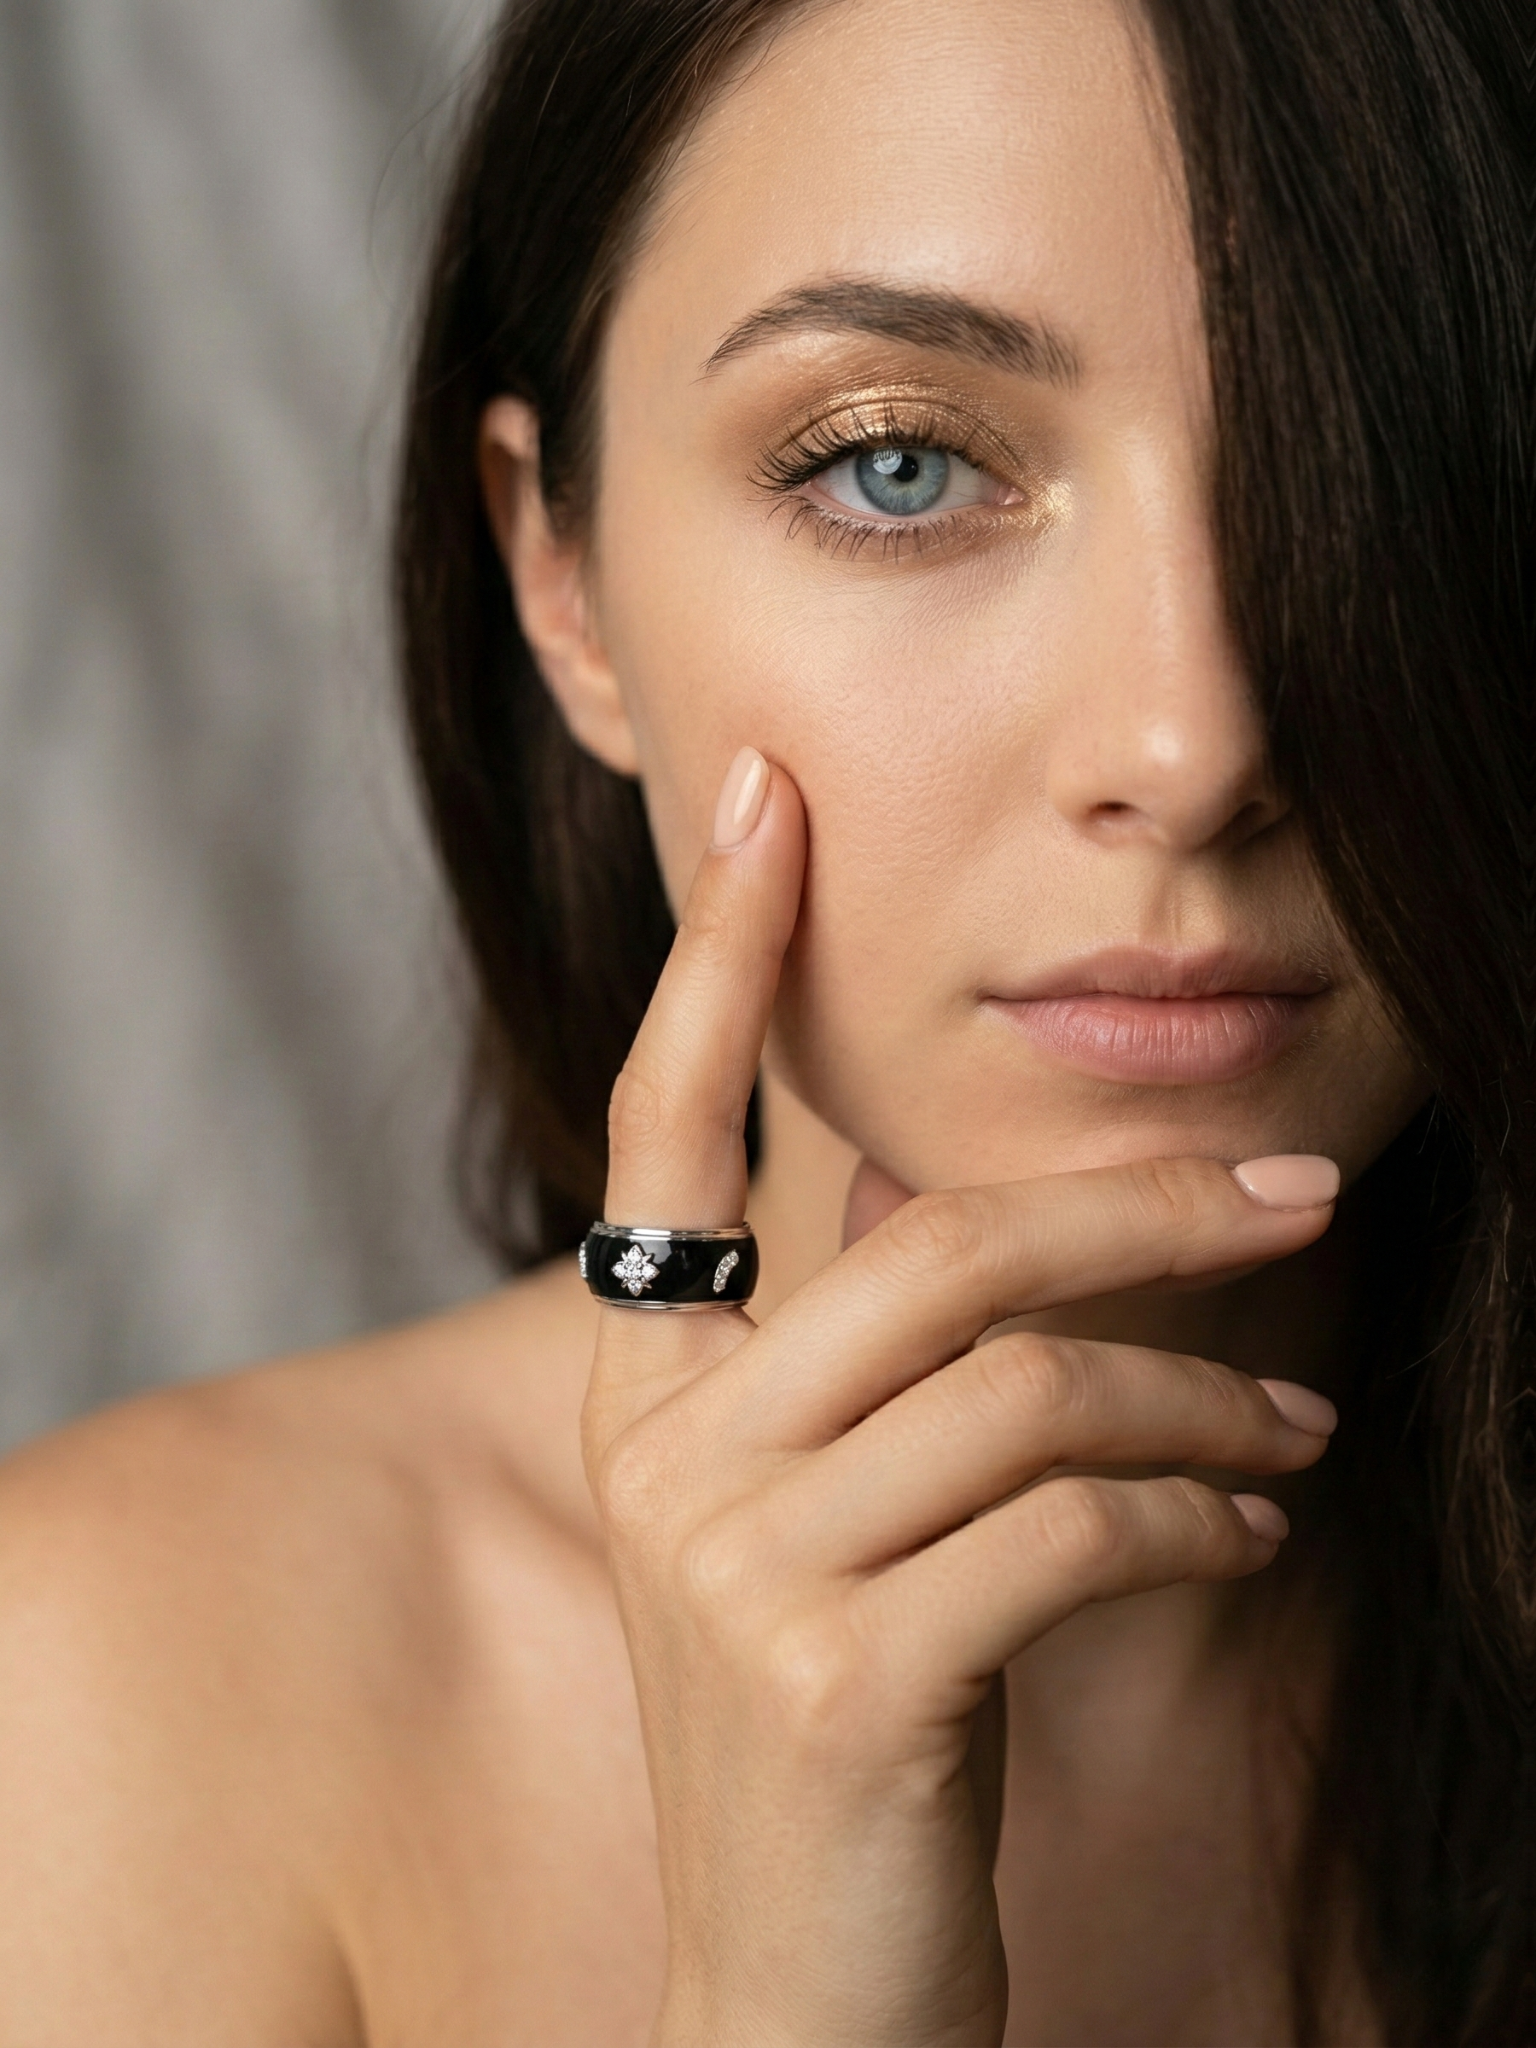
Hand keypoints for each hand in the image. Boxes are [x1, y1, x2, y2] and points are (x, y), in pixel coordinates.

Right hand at [582, 749, 1338, 2047]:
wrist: (798, 1998)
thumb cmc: (839, 1726)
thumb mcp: (823, 1522)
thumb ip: (856, 1353)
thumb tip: (931, 1195)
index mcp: (646, 1398)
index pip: (662, 1131)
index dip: (714, 960)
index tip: (764, 804)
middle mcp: (669, 1457)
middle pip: (934, 1251)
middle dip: (1142, 1213)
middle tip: (1302, 1199)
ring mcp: (737, 1568)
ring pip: (1026, 1387)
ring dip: (1205, 1402)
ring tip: (1299, 1439)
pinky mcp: (840, 1677)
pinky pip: (1067, 1528)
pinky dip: (1193, 1518)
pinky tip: (1250, 1537)